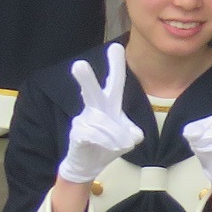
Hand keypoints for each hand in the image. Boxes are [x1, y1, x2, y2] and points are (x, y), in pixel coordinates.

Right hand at [58, 44, 143, 184]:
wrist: (88, 165)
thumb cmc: (108, 146)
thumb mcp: (128, 138)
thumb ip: (134, 133)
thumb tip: (134, 135)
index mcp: (109, 105)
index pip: (115, 83)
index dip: (116, 66)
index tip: (116, 46)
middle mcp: (94, 108)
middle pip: (91, 92)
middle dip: (85, 80)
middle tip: (78, 64)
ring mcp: (83, 120)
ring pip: (106, 126)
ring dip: (117, 140)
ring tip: (115, 146)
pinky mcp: (76, 134)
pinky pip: (96, 137)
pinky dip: (107, 145)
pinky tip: (103, 148)